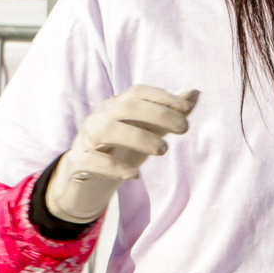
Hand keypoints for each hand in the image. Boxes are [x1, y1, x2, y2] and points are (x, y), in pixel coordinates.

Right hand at [44, 86, 197, 223]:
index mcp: (116, 106)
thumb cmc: (119, 150)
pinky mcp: (79, 163)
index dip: (163, 97)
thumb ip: (167, 115)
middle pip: (127, 107)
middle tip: (184, 129)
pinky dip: (116, 168)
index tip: (187, 110)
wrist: (84, 180)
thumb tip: (194, 93)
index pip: (138, 92)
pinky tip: (136, 175)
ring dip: (140, 138)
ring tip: (163, 150)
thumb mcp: (145, 132)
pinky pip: (94, 161)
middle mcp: (100, 118)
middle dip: (159, 115)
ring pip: (109, 131)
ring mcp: (88, 139)